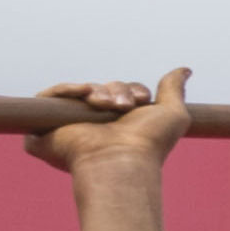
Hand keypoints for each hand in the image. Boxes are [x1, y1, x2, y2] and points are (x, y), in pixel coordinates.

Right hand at [30, 67, 192, 180]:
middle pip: (102, 88)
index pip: (122, 92)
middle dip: (115, 89)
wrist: (122, 160)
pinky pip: (45, 98)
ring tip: (105, 105)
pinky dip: (63, 90)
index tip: (141, 100)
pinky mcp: (44, 130)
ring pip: (77, 91)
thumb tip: (184, 69)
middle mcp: (94, 125)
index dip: (132, 89)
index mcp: (120, 123)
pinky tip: (83, 94)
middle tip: (123, 106)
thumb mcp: (173, 113)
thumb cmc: (149, 143)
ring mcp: (68, 127)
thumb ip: (174, 89)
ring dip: (96, 90)